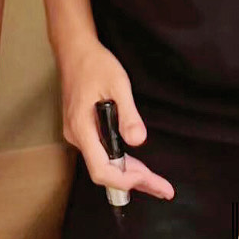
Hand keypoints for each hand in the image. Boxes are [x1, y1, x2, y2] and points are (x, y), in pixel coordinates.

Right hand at [59, 37, 173, 199]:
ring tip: (156, 182)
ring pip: (103, 165)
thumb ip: (128, 114)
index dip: (125, 180)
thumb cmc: (95, 63)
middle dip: (134, 182)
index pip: (101, 170)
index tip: (149, 179)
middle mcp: (76, 136)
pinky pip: (101, 153)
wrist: (74, 49)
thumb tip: (138, 141)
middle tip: (163, 189)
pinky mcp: (82, 130)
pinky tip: (136, 165)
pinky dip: (120, 162)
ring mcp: (78, 134)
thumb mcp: (118, 84)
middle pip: (104, 172)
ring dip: (128, 174)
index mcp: (82, 128)